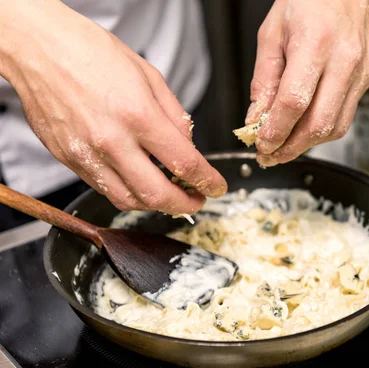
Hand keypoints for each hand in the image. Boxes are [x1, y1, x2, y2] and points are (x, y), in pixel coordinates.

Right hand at [0, 0, 225, 214]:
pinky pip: (104, 189)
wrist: (38, 48)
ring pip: (128, 200)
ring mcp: (86, 154)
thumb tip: (188, 147)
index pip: (184, 163)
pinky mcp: (68, 159)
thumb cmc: (91, 52)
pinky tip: (139, 182)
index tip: (216, 187)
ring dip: (155, 205)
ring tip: (169, 193)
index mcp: (138, 115)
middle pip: (157, 196)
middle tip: (196, 199)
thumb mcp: (149, 75)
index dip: (207, 181)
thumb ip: (175, 116)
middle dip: (184, 205)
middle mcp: (111, 141)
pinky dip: (128, 193)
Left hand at [246, 0, 368, 166]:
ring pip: (336, 127)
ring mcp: (361, 72)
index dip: (275, 131)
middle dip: (291, 149)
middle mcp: (344, 61)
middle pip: (318, 124)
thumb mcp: (272, 32)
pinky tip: (306, 126)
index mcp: (315, 44)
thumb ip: (264, 79)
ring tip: (286, 145)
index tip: (261, 144)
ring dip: (308, 144)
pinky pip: (346, 115)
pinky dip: (324, 128)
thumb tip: (257, 118)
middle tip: (270, 155)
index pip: (294, 103)